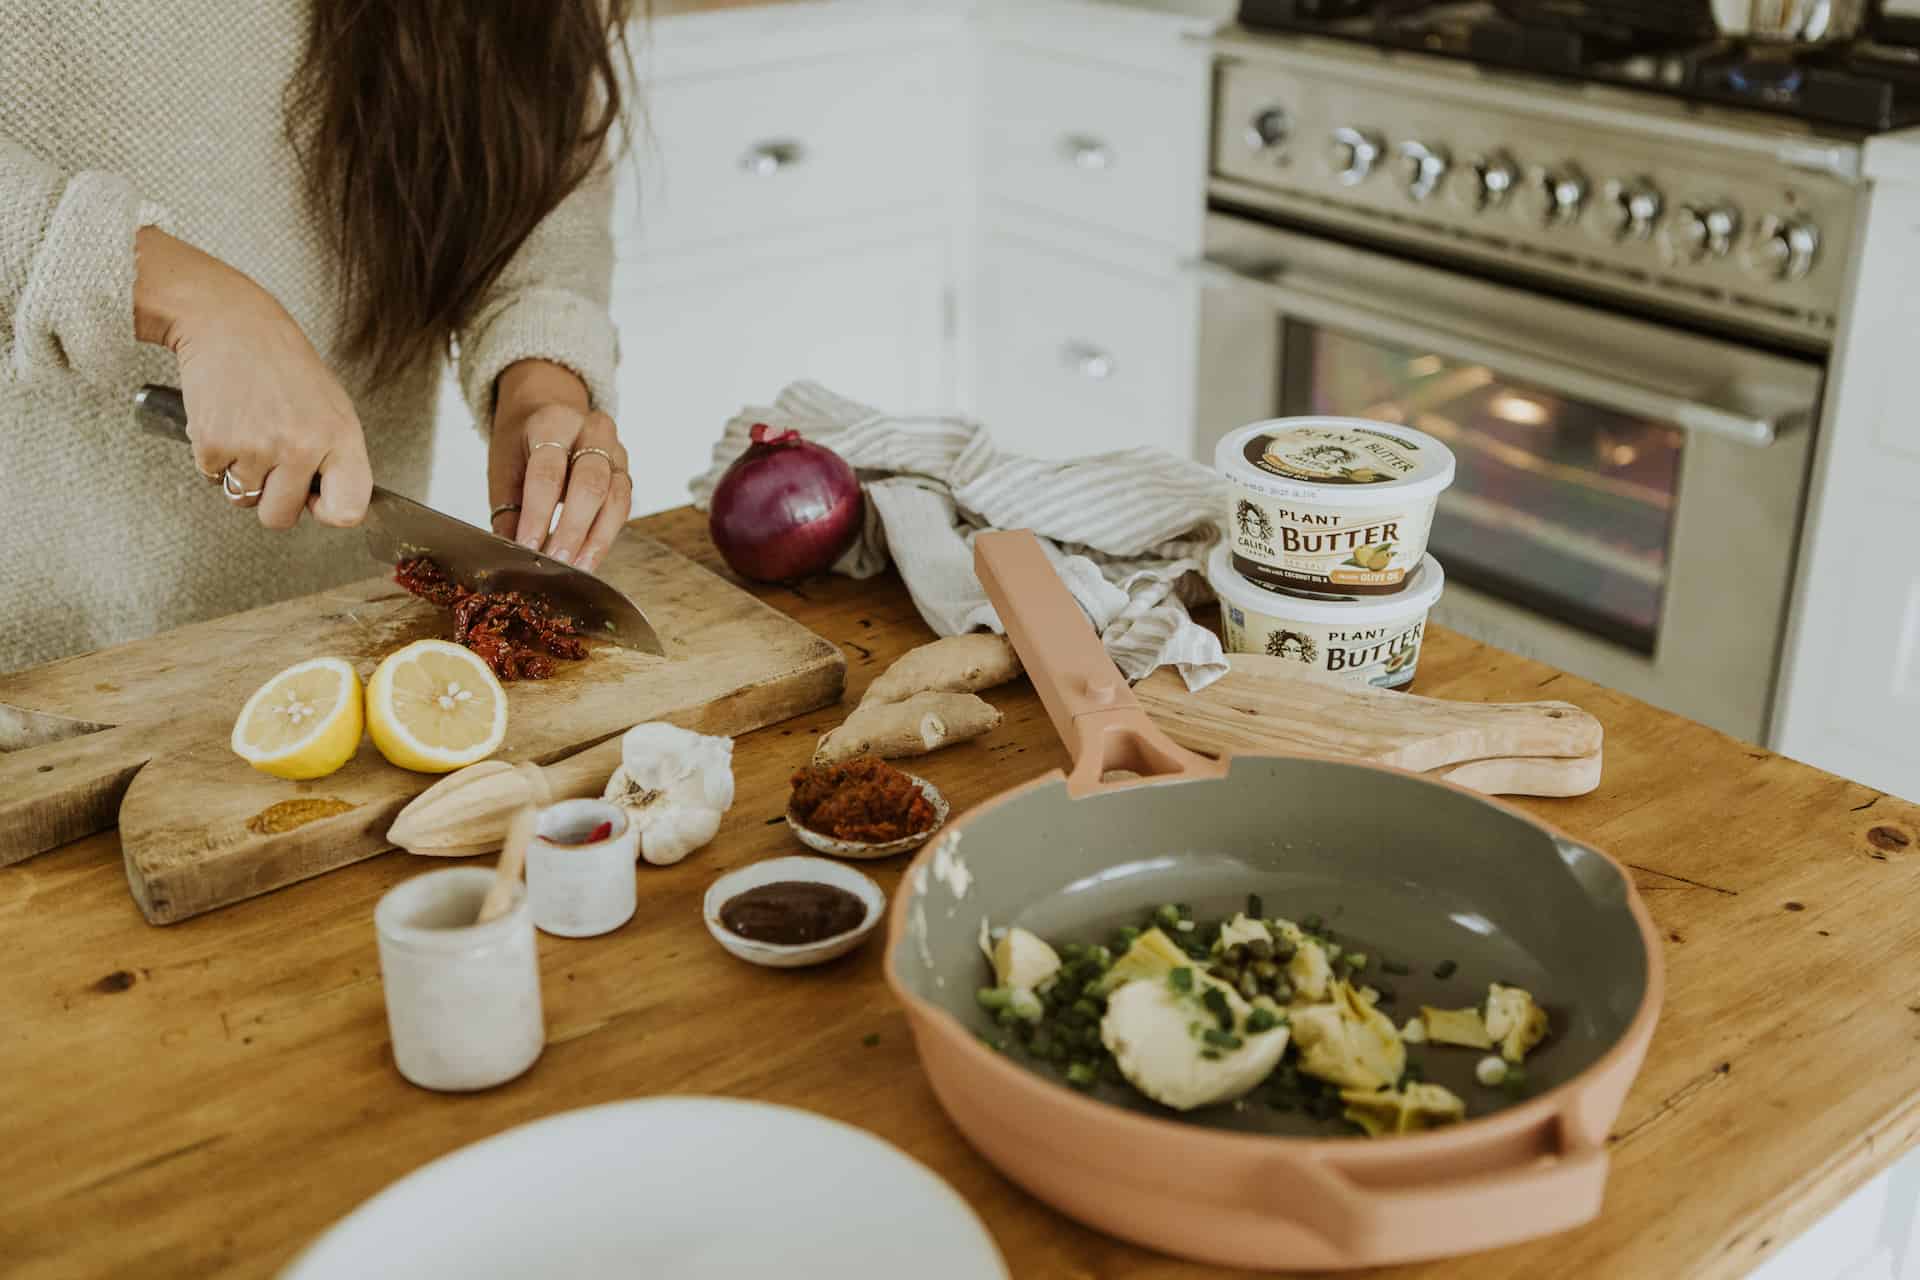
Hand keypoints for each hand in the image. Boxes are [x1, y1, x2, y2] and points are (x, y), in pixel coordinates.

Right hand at [134, 228, 371, 529]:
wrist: (230, 322)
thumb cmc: (282, 364)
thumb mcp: (331, 406)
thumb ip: (335, 456)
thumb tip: (328, 504)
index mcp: (340, 437)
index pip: (349, 511)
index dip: (329, 513)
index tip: (316, 499)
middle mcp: (301, 446)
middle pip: (282, 518)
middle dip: (272, 499)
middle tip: (270, 460)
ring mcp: (256, 447)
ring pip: (243, 500)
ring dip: (242, 474)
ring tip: (249, 429)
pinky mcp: (214, 443)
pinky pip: (212, 478)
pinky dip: (214, 458)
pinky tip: (227, 421)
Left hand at [489, 360, 630, 570]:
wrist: (549, 415)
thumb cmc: (524, 443)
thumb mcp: (505, 467)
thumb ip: (509, 510)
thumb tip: (513, 553)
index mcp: (552, 423)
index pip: (548, 473)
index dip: (538, 514)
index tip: (527, 547)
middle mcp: (591, 431)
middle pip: (590, 484)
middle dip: (573, 529)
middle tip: (556, 562)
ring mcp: (615, 451)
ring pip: (616, 498)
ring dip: (597, 538)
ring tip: (578, 568)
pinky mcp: (626, 472)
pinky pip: (624, 507)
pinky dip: (606, 536)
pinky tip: (589, 557)